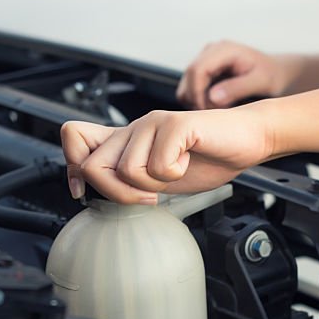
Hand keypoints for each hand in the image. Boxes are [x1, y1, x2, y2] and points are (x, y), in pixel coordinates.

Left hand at [61, 107, 274, 202]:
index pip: (74, 137)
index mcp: (127, 138)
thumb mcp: (159, 176)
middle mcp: (134, 127)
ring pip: (126, 170)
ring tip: (175, 173)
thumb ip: (130, 180)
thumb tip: (93, 188)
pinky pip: (159, 165)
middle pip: (92, 166)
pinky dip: (176, 174)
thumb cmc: (207, 157)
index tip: (84, 191)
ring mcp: (152, 122)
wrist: (246, 141)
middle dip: (118, 193)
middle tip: (149, 195)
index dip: (71, 167)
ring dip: (152, 185)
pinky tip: (188, 161)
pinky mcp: (175, 124)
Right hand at [177, 41, 297, 108]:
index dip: (197, 93)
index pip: (197, 70)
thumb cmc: (272, 76)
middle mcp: (210, 51)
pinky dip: (199, 100)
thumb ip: (237, 88)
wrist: (276, 72)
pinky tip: (217, 107)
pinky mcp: (204, 71)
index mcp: (224, 50)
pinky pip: (192, 88)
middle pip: (188, 77)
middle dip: (196, 100)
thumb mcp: (260, 82)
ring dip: (197, 101)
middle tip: (214, 116)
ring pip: (187, 84)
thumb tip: (212, 97)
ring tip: (219, 111)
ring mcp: (205, 60)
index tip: (206, 112)